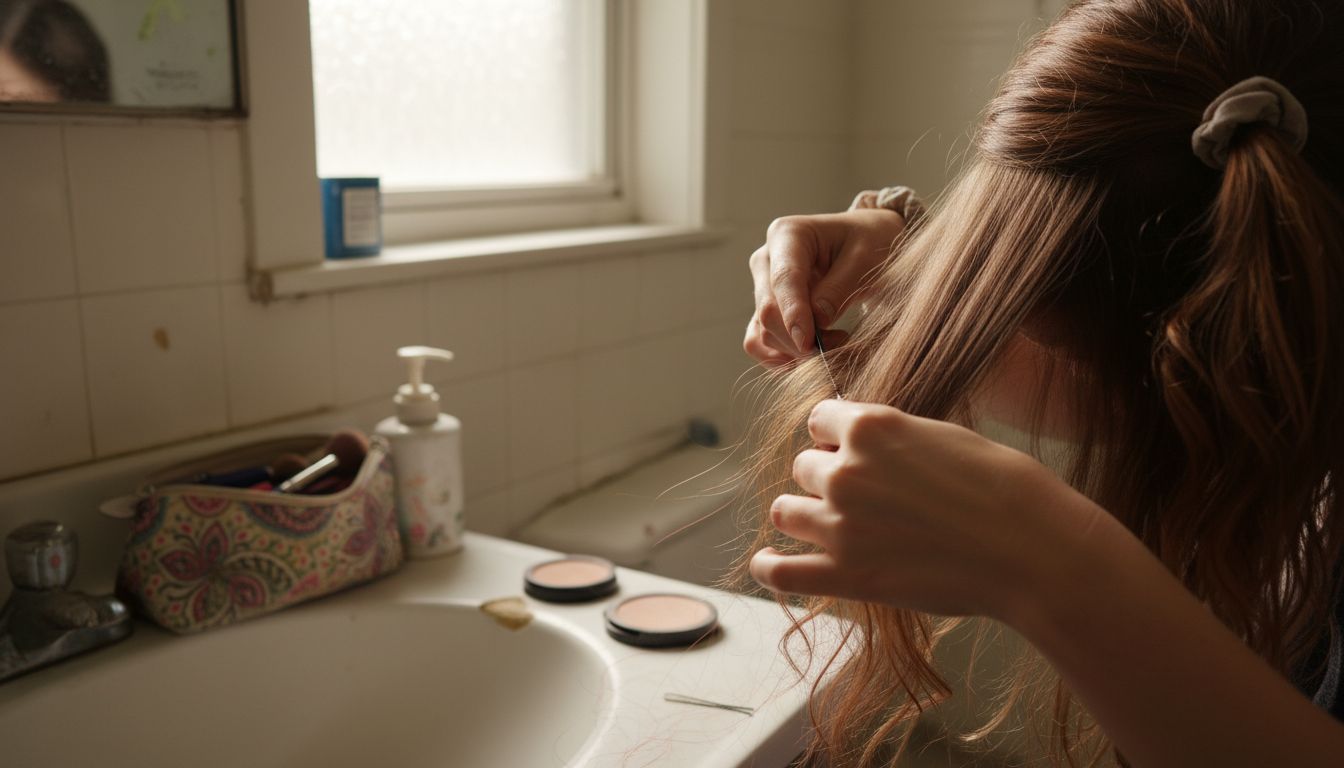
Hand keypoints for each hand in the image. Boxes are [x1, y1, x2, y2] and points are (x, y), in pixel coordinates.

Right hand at [744, 208, 906, 365]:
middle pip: (768, 310)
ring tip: (835, 342)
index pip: (784, 279)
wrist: (866, 244)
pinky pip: (758, 343)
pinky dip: (782, 357)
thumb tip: (817, 321)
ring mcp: (762, 287)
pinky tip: (811, 356)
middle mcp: (765, 259)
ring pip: (762, 332)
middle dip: (799, 338)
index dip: (794, 314)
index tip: (809, 343)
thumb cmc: (869, 243)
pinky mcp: (764, 310)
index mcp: (787, 234)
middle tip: (840, 342)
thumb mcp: (866, 258)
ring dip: (795, 350)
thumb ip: (840, 288)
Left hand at [750, 399, 1102, 621]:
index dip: (836, 436)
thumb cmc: (1004, 488)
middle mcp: (845, 472)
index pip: (818, 420)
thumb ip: (892, 437)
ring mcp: (840, 526)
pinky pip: (780, 572)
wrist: (1032, 551)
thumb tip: (859, 441)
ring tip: (823, 524)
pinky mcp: (845, 576)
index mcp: (869, 427)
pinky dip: (769, 567)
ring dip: (802, 515)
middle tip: (864, 497)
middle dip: (827, 478)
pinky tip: (767, 563)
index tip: (852, 451)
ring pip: (786, 512)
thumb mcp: (943, 435)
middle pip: (803, 467)